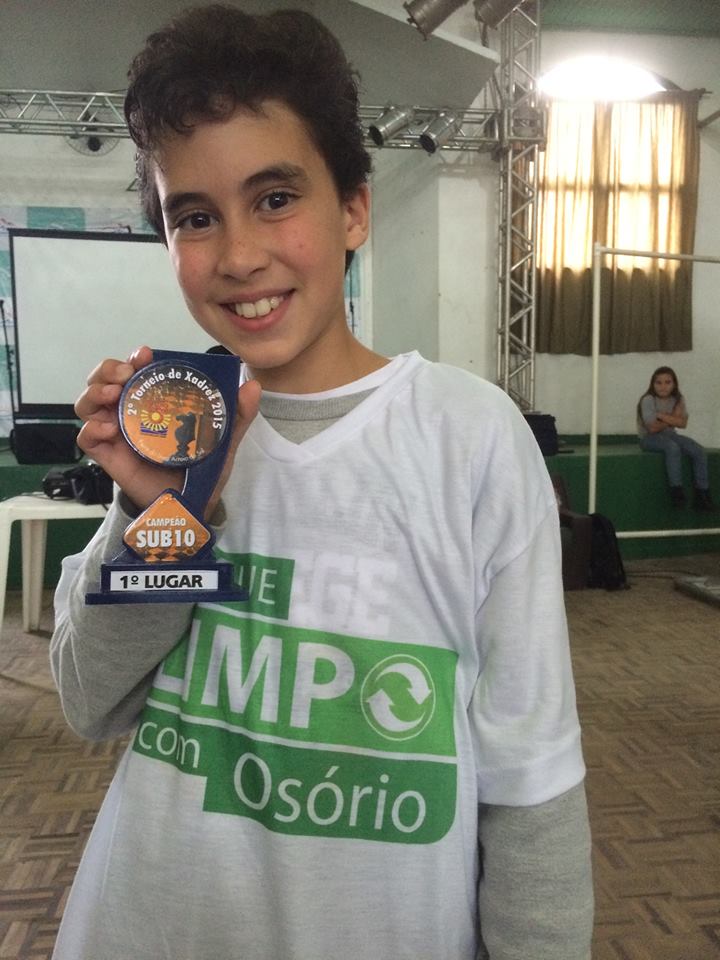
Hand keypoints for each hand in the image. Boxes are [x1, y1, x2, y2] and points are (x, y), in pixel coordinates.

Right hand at [76, 346, 260, 514]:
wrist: (194, 505)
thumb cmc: (203, 467)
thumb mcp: (224, 439)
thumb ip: (238, 414)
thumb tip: (252, 386)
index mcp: (155, 401)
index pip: (136, 369)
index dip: (135, 358)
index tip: (145, 355)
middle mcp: (131, 412)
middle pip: (103, 379)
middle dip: (108, 369)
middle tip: (124, 374)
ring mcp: (116, 433)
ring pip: (88, 402)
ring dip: (94, 392)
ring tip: (112, 395)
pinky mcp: (108, 456)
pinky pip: (86, 437)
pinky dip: (91, 429)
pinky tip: (108, 429)